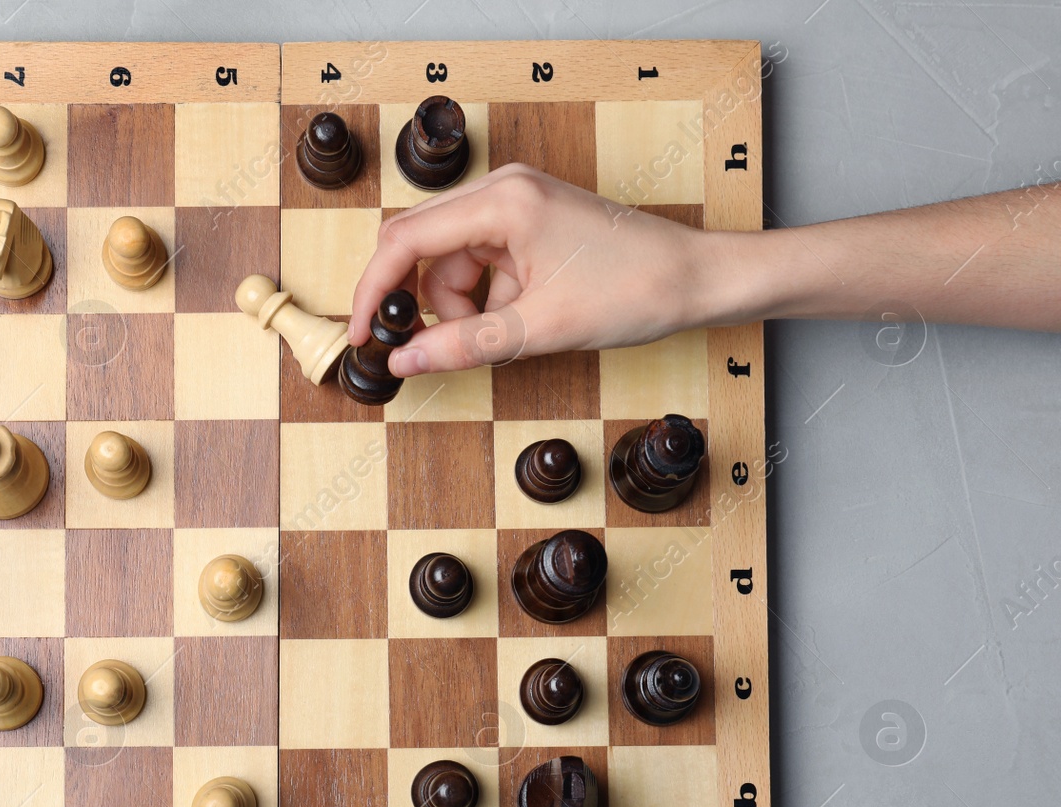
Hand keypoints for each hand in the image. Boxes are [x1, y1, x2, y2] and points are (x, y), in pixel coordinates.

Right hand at [348, 164, 738, 376]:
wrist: (697, 280)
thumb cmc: (637, 289)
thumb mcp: (539, 328)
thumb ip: (462, 345)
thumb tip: (403, 361)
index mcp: (503, 201)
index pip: (405, 240)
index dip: (373, 290)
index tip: (363, 332)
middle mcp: (503, 190)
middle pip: (421, 247)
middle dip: (419, 301)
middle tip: (426, 347)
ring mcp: (517, 203)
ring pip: (450, 262)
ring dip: (459, 307)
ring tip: (504, 336)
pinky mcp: (529, 222)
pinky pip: (481, 263)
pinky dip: (486, 300)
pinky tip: (519, 320)